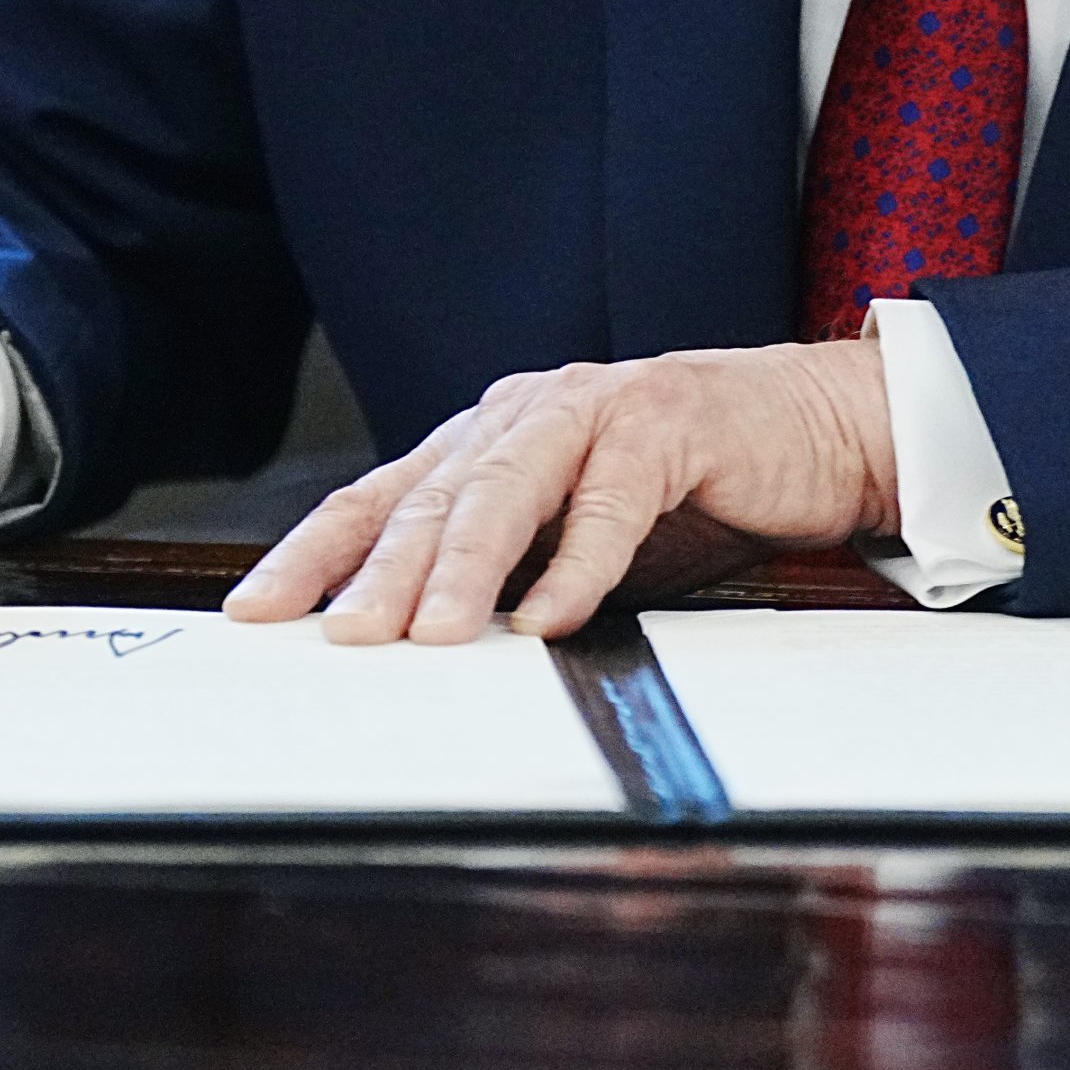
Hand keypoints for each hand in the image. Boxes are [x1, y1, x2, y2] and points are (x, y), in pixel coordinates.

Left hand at [226, 341, 897, 644]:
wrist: (813, 426)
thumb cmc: (686, 489)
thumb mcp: (573, 541)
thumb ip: (504, 579)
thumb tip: (417, 659)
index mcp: (487, 439)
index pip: (379, 497)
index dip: (314, 553)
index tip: (256, 614)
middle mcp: (523, 414)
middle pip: (432, 497)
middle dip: (379, 572)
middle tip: (342, 638)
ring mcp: (594, 411)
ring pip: (507, 489)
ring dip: (465, 568)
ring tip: (434, 635)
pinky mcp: (668, 425)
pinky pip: (612, 502)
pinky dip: (579, 562)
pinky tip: (553, 614)